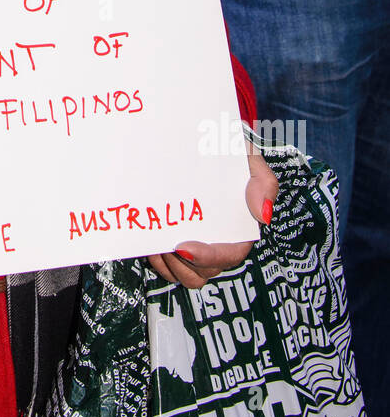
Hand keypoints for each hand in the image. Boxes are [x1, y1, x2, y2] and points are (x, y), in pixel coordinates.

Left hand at [147, 144, 276, 289]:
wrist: (202, 140)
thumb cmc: (228, 152)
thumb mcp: (250, 158)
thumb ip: (263, 182)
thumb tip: (264, 215)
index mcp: (240, 227)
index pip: (230, 255)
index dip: (208, 257)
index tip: (183, 247)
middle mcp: (219, 240)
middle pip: (206, 271)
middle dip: (185, 263)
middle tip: (166, 243)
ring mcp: (198, 243)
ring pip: (188, 276)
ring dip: (171, 266)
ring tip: (158, 245)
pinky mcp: (178, 244)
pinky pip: (170, 270)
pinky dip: (159, 263)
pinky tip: (152, 245)